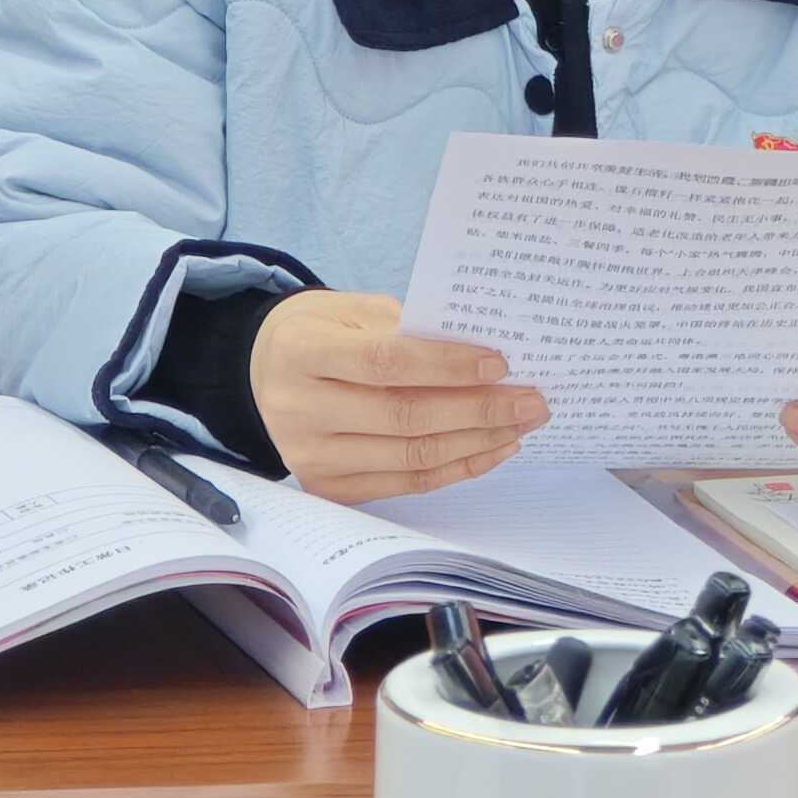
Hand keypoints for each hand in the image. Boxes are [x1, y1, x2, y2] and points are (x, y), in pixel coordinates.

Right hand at [248, 292, 548, 504]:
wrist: (265, 370)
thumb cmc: (322, 331)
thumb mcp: (353, 309)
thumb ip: (409, 328)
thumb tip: (482, 351)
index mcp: (302, 353)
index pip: (384, 363)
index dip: (446, 365)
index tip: (499, 362)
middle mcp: (300, 411)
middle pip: (404, 417)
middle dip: (478, 410)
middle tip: (532, 399)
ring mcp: (312, 457)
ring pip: (411, 457)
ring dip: (477, 442)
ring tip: (522, 423)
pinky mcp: (329, 488)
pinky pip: (406, 484)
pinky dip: (456, 467)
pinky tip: (492, 448)